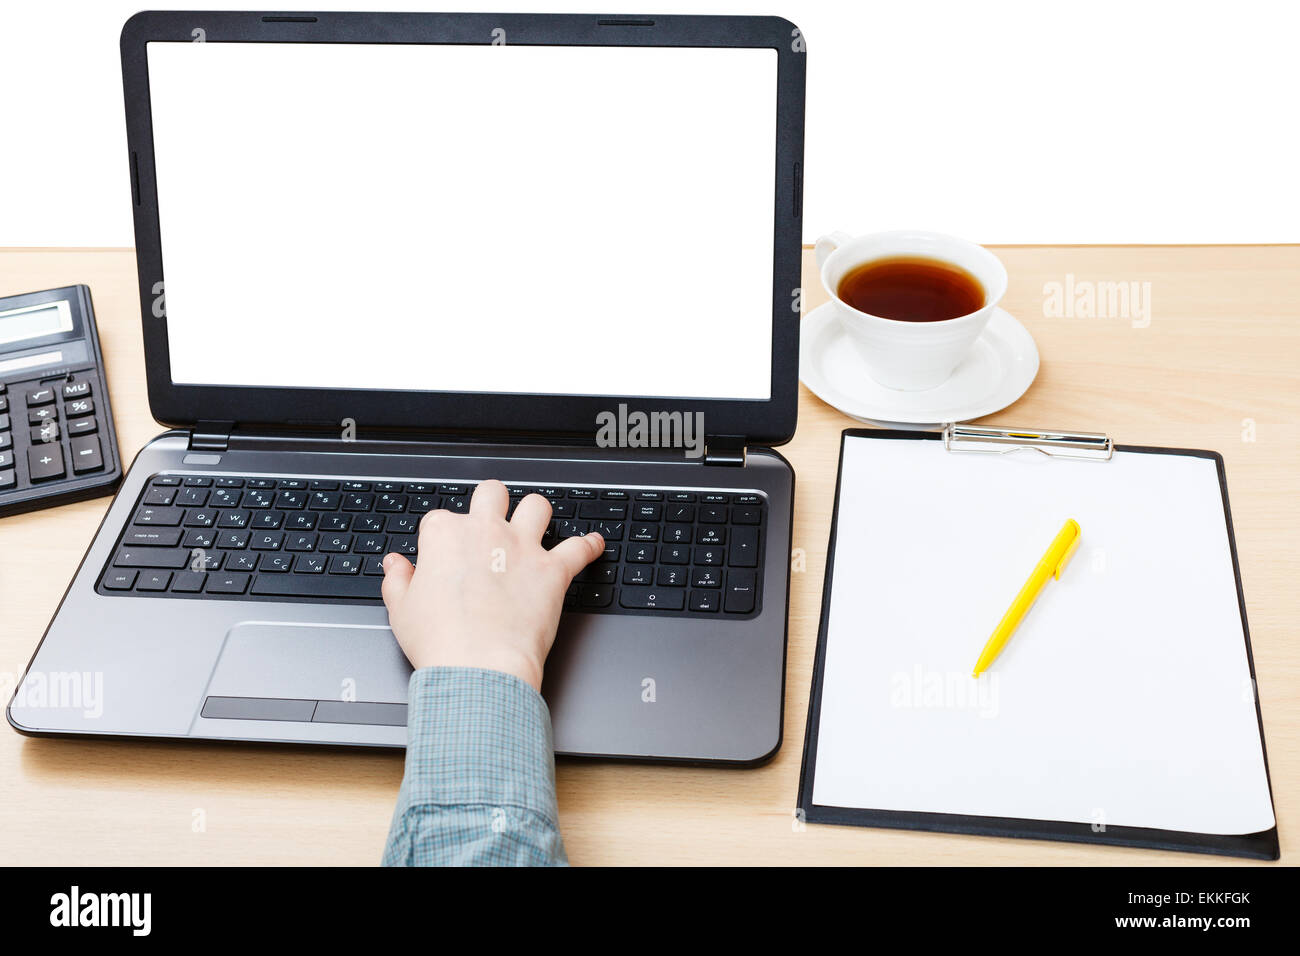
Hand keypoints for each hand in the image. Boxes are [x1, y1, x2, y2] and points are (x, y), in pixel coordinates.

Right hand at [380, 479, 604, 691]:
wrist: (477, 668)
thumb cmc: (440, 643)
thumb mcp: (401, 611)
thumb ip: (398, 580)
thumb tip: (395, 564)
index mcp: (445, 536)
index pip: (442, 519)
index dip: (443, 537)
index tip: (445, 556)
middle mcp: (486, 532)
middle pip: (492, 493)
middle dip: (492, 502)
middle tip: (493, 520)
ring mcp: (522, 548)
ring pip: (537, 506)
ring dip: (537, 514)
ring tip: (537, 525)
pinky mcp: (552, 571)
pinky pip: (580, 548)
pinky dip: (590, 546)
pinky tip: (594, 544)